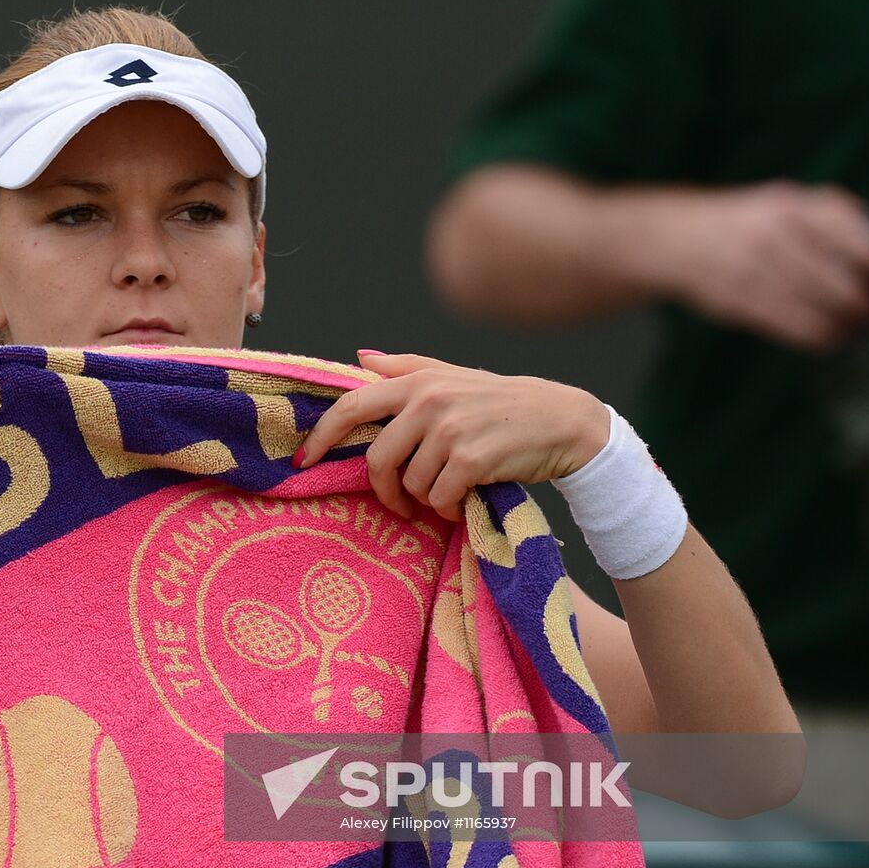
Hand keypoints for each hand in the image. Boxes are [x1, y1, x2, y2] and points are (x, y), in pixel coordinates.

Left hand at [294, 352, 609, 520]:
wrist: (564, 421)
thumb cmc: (502, 402)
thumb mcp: (452, 376)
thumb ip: (404, 367)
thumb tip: (358, 358)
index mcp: (418, 380)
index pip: (351, 406)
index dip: (321, 436)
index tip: (304, 461)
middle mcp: (429, 401)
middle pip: (377, 459)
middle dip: (385, 490)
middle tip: (399, 504)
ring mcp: (449, 430)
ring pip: (411, 484)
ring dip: (426, 500)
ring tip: (448, 492)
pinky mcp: (471, 459)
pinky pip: (439, 499)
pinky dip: (449, 509)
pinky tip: (464, 501)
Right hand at [662, 181, 868, 350]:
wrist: (678, 237)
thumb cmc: (749, 224)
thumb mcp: (790, 205)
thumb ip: (834, 224)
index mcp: (799, 207)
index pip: (864, 246)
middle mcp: (777, 234)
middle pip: (845, 287)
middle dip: (865, 307)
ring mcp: (754, 268)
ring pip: (822, 311)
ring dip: (844, 326)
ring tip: (852, 328)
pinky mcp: (737, 299)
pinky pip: (792, 326)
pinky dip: (817, 337)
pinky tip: (826, 338)